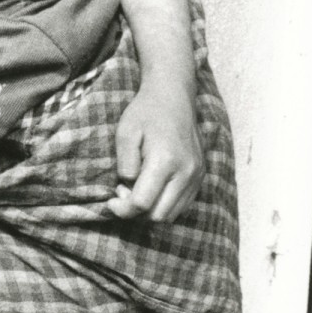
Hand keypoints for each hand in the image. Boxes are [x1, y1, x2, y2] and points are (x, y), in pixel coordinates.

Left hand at [107, 82, 203, 222]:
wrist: (174, 96)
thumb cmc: (145, 112)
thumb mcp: (125, 132)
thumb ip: (125, 164)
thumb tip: (128, 186)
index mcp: (165, 161)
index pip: (143, 204)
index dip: (123, 208)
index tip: (111, 199)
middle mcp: (186, 172)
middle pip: (158, 216)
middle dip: (136, 212)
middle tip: (123, 191)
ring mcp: (196, 176)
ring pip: (171, 214)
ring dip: (150, 211)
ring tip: (136, 188)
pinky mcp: (200, 176)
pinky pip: (181, 205)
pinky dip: (163, 204)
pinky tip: (152, 188)